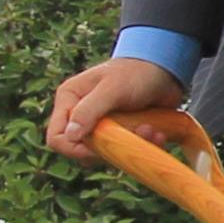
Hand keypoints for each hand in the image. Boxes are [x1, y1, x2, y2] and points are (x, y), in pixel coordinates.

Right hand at [45, 54, 184, 162]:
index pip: (57, 137)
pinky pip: (124, 151)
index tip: (102, 148)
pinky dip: (142, 145)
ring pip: (106, 153)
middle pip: (81, 150)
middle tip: (136, 133)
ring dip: (130, 147)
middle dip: (110, 148)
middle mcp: (80, 114)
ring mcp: (100, 125)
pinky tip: (157, 133)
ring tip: (150, 130)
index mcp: (70, 99)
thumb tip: (71, 136)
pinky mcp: (119, 132)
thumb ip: (90, 110)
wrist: (166, 70)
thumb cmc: (136, 72)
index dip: (75, 149)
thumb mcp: (113, 88)